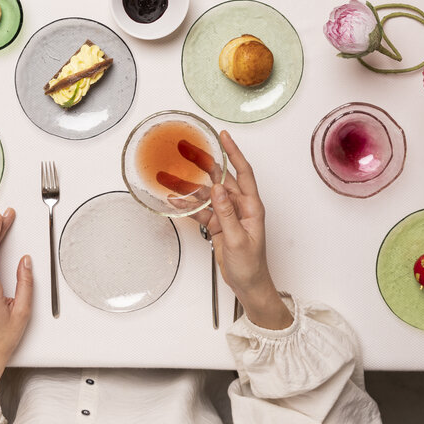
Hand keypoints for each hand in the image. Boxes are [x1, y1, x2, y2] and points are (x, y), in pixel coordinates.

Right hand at [192, 131, 292, 329]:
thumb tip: (218, 188)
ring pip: (207, 195)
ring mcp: (227, 214)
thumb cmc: (251, 266)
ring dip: (190, 189)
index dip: (234, 153)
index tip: (223, 136)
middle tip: (189, 150)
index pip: (244, 172)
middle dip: (204, 164)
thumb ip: (227, 213)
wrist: (248, 286)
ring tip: (171, 179)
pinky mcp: (218, 223)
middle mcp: (240, 206)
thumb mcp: (238, 239)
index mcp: (252, 206)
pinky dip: (189, 206)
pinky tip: (175, 201)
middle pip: (221, 179)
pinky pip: (201, 210)